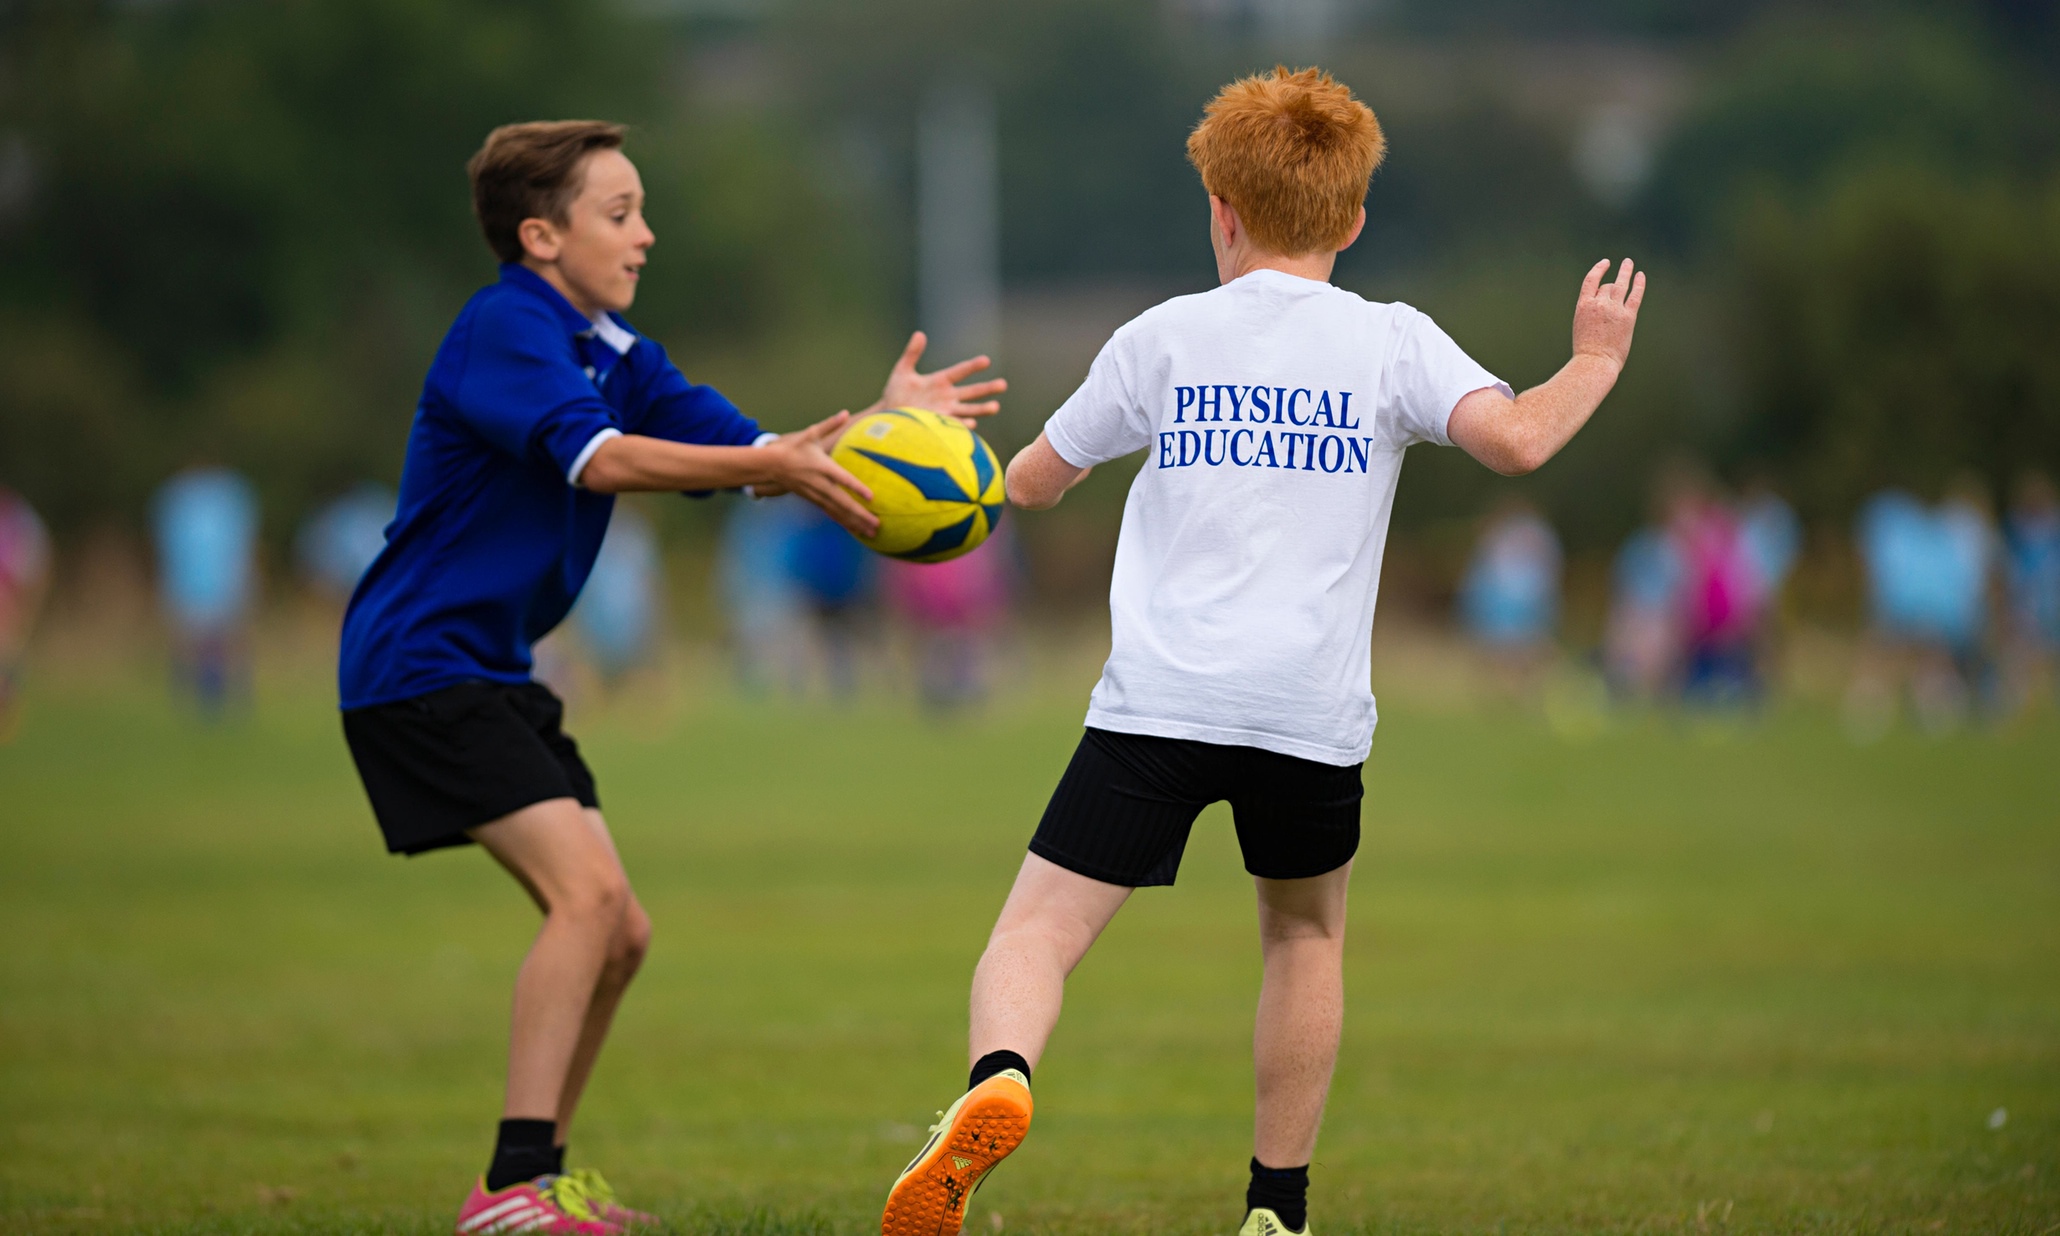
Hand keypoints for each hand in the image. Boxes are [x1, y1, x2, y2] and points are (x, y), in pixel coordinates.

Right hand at [761, 411, 878, 535]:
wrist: (772, 466)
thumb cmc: (795, 448)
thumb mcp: (811, 434)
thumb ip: (830, 425)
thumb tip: (845, 412)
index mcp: (823, 467)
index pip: (842, 479)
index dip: (856, 488)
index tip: (871, 496)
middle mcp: (820, 484)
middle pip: (843, 502)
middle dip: (860, 515)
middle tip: (876, 525)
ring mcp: (817, 495)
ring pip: (838, 512)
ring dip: (854, 523)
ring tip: (871, 533)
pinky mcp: (814, 500)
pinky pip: (831, 513)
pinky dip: (844, 522)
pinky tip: (855, 530)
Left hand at [874, 331, 1006, 425]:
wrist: (889, 415)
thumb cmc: (896, 392)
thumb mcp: (903, 371)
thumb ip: (912, 353)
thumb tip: (920, 334)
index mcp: (940, 381)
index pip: (960, 371)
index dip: (973, 366)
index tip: (986, 361)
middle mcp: (947, 396)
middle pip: (971, 391)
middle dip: (987, 388)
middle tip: (1003, 385)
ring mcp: (945, 411)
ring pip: (968, 410)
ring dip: (982, 409)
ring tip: (995, 407)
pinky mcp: (939, 425)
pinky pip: (954, 425)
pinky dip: (963, 424)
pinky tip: (972, 423)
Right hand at [1571, 258, 1645, 372]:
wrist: (1594, 363)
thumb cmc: (1586, 351)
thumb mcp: (1581, 327)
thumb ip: (1591, 313)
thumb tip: (1605, 303)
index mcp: (1583, 306)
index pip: (1591, 280)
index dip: (1598, 269)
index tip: (1605, 263)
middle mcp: (1599, 304)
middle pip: (1607, 286)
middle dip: (1611, 286)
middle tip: (1618, 279)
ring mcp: (1614, 309)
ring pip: (1621, 285)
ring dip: (1625, 271)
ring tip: (1628, 263)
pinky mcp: (1628, 317)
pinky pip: (1635, 295)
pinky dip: (1639, 284)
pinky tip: (1640, 275)